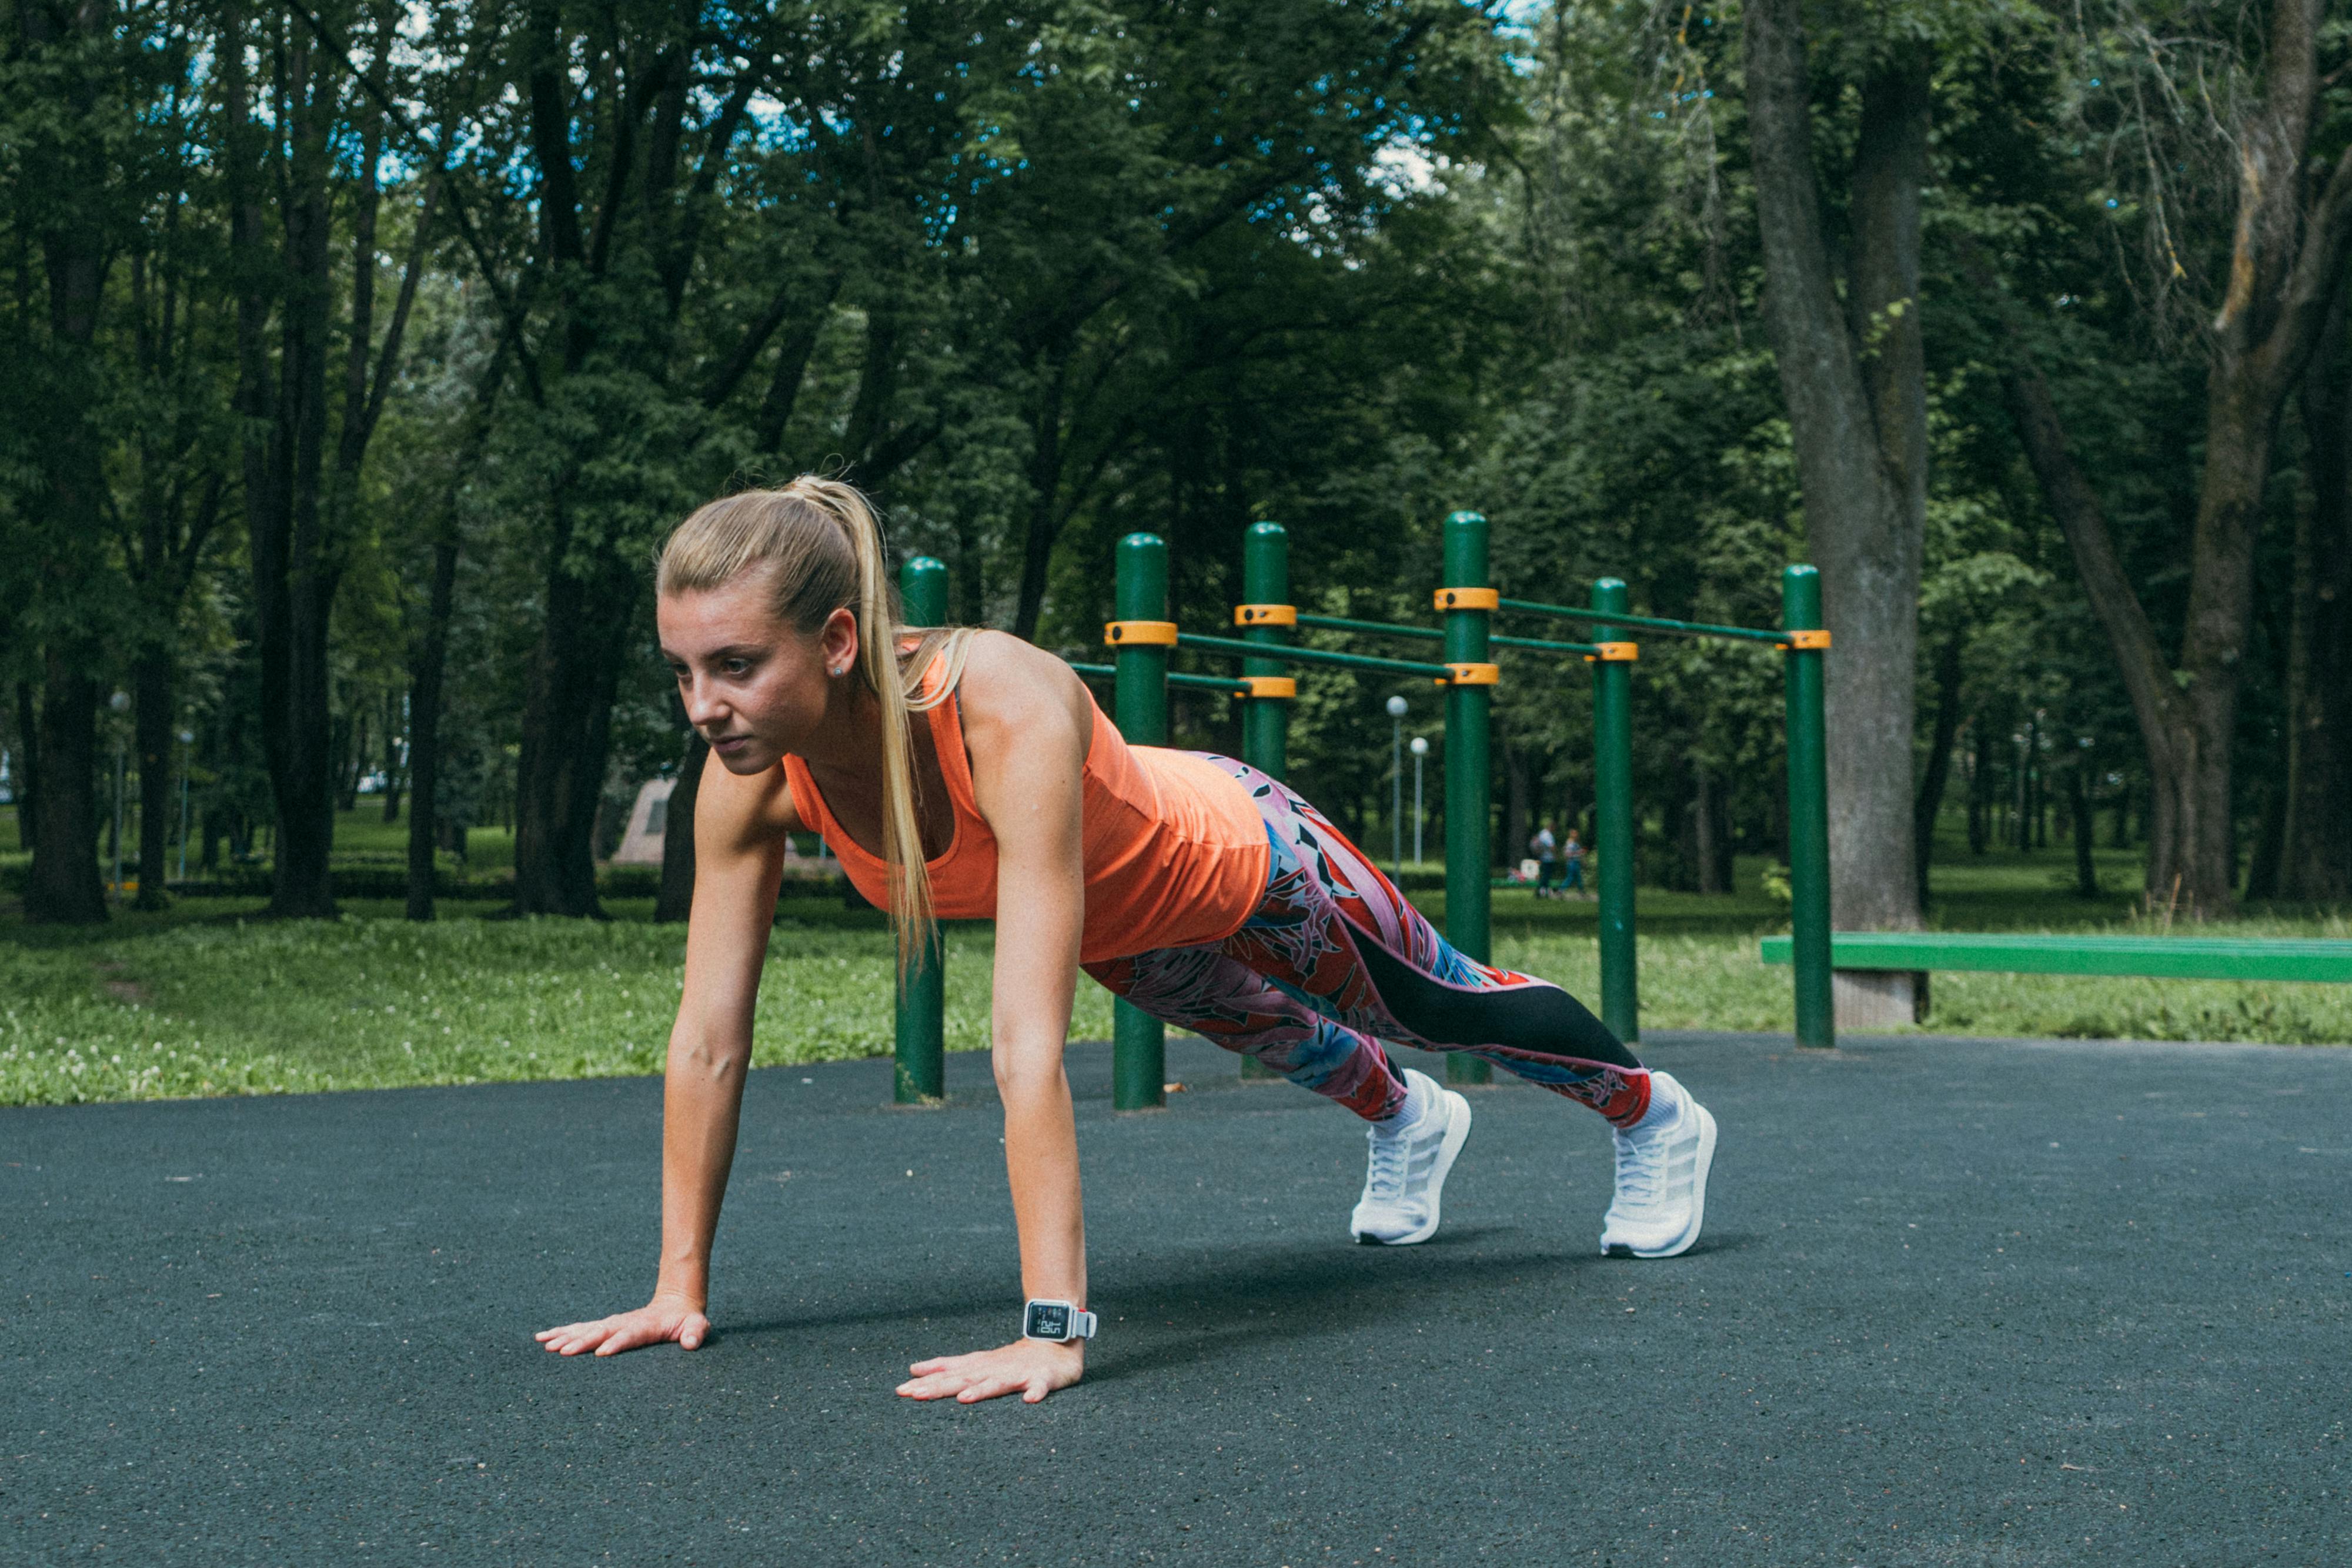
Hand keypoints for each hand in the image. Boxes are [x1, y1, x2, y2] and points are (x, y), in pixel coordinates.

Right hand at [536, 1294, 710, 1356]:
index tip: (601, 1352)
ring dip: (565, 1336)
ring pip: (586, 1329)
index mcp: (645, 1326)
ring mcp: (613, 1324)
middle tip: (562, 1351)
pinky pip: (581, 1329)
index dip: (616, 1343)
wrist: (675, 1305)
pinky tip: (544, 1338)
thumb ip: (695, 1332)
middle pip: (601, 1332)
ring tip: (545, 1344)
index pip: (629, 1335)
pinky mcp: (605, 1327)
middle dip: (582, 1342)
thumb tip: (691, 1342)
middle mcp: (624, 1323)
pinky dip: (562, 1332)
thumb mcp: (697, 1325)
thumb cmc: (687, 1321)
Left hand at [897, 1338, 1083, 1403]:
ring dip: (982, 1390)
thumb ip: (947, 1367)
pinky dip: (1036, 1393)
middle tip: (917, 1395)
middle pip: (965, 1379)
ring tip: (964, 1399)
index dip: (925, 1383)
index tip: (901, 1391)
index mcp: (978, 1367)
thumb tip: (913, 1369)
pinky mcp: (1042, 1379)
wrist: (1054, 1342)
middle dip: (941, 1387)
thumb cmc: (1011, 1359)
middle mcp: (994, 1369)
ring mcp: (1018, 1374)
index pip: (948, 1375)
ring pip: (998, 1383)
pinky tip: (1029, 1401)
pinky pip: (1040, 1387)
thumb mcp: (976, 1362)